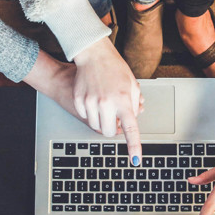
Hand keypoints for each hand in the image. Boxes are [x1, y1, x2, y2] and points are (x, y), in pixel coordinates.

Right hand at [71, 38, 143, 164]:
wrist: (93, 54)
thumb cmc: (115, 68)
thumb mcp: (132, 85)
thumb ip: (134, 105)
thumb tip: (132, 120)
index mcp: (123, 100)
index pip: (131, 129)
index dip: (134, 146)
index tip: (136, 160)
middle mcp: (106, 103)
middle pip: (109, 132)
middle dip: (112, 129)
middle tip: (114, 118)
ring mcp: (90, 102)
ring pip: (95, 126)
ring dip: (101, 120)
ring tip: (104, 104)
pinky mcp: (79, 100)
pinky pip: (85, 116)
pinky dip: (90, 112)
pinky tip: (93, 98)